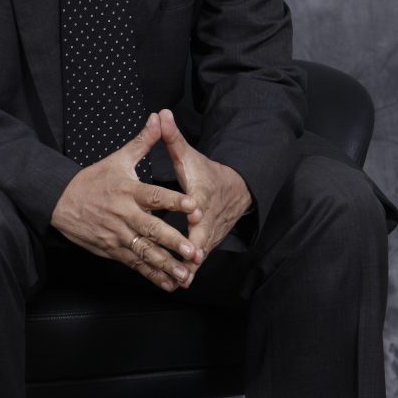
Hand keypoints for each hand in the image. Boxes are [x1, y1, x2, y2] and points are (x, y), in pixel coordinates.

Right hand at [50, 114, 203, 292]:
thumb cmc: (93, 179)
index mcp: (128, 191)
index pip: (154, 195)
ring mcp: (118, 235)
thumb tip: (159, 118)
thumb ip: (143, 141)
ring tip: (184, 273)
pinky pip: (135, 264)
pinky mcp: (113, 250)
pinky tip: (167, 283)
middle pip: (152, 229)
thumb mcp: (118, 158)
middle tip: (192, 250)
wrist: (60, 201)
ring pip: (145, 252)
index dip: (174, 200)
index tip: (193, 206)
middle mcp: (124, 215)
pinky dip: (151, 274)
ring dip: (165, 264)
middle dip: (173, 241)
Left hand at [158, 108, 252, 271]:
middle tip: (190, 260)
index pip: (200, 200)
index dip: (197, 207)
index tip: (195, 213)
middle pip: (203, 232)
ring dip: (192, 265)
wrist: (236, 190)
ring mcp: (210, 232)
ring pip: (201, 251)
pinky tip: (180, 284)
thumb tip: (160, 114)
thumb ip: (172, 138)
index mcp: (201, 194)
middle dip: (196, 247)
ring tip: (180, 280)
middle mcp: (208, 216)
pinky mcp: (208, 244)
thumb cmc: (206, 173)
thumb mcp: (188, 155)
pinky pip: (198, 259)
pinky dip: (190, 270)